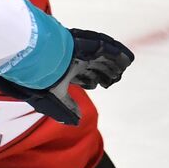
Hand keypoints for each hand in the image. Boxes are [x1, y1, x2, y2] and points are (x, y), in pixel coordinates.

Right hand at [0, 28, 134, 125]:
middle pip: (93, 67)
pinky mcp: (90, 45)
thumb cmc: (44, 78)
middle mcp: (74, 61)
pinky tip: (127, 60)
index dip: (90, 81)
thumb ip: (67, 108)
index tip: (96, 86)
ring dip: (113, 65)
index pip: (80, 75)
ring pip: (102, 59)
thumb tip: (76, 122)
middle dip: (103, 74)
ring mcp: (83, 52)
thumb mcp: (56, 98)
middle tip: (112, 80)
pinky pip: (108, 49)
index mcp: (66, 71)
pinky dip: (119, 54)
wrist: (41, 60)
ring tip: (122, 70)